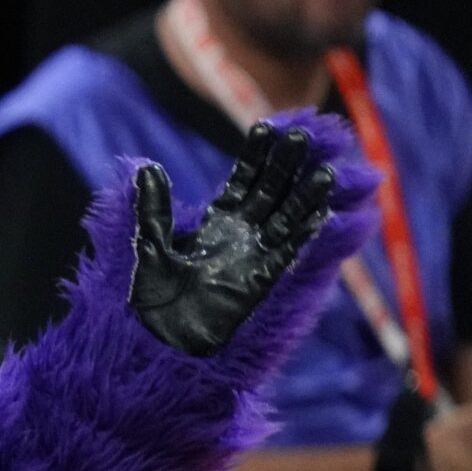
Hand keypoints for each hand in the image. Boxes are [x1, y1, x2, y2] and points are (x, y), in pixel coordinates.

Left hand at [128, 123, 335, 357]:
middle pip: (271, 193)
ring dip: (305, 196)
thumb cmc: (151, 300)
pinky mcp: (262, 281)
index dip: (256, 156)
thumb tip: (145, 167)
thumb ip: (153, 209)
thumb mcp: (149, 247)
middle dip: (285, 166)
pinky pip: (289, 254)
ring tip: (326, 170)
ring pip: (287, 219)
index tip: (267, 127)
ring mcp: (254, 257)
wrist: (158, 343)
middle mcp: (240, 237)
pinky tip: (322, 215)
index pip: (243, 181)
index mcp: (215, 226)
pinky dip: (305, 235)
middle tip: (301, 136)